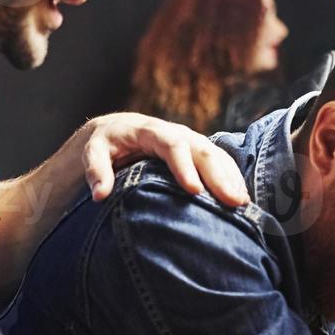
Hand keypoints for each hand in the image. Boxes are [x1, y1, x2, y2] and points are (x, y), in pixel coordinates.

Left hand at [82, 113, 249, 205]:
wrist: (118, 130)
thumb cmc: (105, 144)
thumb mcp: (93, 152)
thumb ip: (96, 170)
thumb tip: (100, 195)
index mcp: (151, 131)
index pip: (172, 145)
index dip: (185, 167)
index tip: (194, 191)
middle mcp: (176, 133)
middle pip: (202, 150)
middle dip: (218, 176)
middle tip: (231, 202)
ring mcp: (190, 141)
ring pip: (216, 156)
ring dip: (231, 179)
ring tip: (241, 204)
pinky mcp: (198, 152)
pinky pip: (221, 162)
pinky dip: (232, 178)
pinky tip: (241, 199)